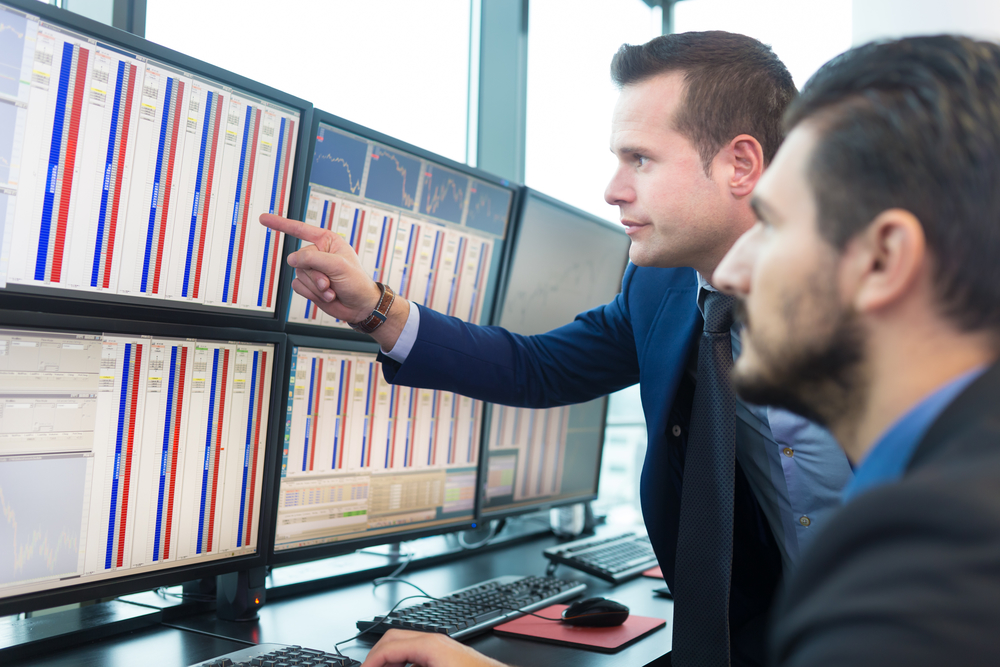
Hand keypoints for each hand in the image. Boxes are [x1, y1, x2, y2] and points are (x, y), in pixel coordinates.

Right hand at [259, 213, 380, 322]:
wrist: (359, 306)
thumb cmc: (356, 282)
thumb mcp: (337, 265)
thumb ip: (313, 258)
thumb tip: (292, 259)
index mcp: (327, 241)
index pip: (300, 230)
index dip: (281, 224)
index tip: (264, 218)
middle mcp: (318, 254)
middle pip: (300, 260)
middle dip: (316, 274)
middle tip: (330, 282)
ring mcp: (313, 270)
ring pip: (298, 275)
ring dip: (316, 286)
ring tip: (331, 289)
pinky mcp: (309, 285)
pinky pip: (297, 287)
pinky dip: (312, 293)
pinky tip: (327, 295)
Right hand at [360, 629, 509, 666]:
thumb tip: (384, 666)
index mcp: (429, 644)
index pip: (388, 647)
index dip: (370, 661)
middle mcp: (435, 639)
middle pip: (394, 638)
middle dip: (377, 655)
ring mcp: (442, 645)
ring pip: (405, 643)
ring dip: (391, 659)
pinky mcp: (447, 653)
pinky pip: (418, 651)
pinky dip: (405, 661)